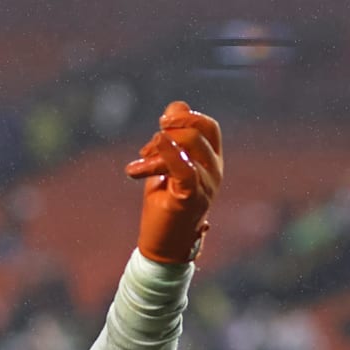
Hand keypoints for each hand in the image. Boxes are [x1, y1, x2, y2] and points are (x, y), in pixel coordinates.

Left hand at [125, 101, 222, 263]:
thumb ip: (170, 139)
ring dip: (154, 150)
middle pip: (198, 130)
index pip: (208, 126)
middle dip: (169, 129)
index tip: (161, 123)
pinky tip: (149, 154)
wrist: (163, 245)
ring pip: (188, 144)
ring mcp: (206, 184)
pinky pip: (184, 168)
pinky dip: (168, 154)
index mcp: (211, 162)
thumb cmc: (165, 206)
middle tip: (146, 147)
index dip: (186, 116)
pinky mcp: (192, 196)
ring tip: (136, 169)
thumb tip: (176, 104)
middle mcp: (214, 170)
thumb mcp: (166, 166)